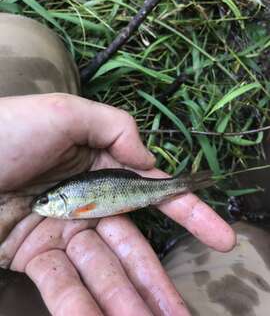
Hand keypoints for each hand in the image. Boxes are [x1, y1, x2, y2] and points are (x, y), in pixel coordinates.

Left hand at [0, 93, 234, 315]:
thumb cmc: (8, 129)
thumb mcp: (65, 113)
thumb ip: (114, 127)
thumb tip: (150, 160)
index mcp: (98, 168)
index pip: (151, 191)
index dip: (186, 211)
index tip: (217, 234)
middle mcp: (86, 203)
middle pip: (130, 245)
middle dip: (156, 281)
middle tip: (181, 313)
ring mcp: (62, 232)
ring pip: (100, 272)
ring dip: (125, 302)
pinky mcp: (34, 256)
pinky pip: (62, 285)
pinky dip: (81, 307)